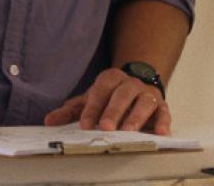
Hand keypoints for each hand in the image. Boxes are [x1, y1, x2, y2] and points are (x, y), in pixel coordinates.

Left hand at [43, 68, 170, 134]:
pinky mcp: (161, 106)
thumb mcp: (89, 100)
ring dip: (136, 117)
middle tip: (106, 127)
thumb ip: (70, 111)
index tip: (85, 124)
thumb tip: (49, 121)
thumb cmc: (109, 97)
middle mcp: (130, 84)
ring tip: (128, 131)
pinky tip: (160, 133)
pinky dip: (163, 122)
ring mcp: (147, 94)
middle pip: (122, 95)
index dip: (93, 107)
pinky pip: (164, 112)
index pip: (101, 90)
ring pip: (144, 102)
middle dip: (114, 111)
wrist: (136, 87)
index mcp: (111, 79)